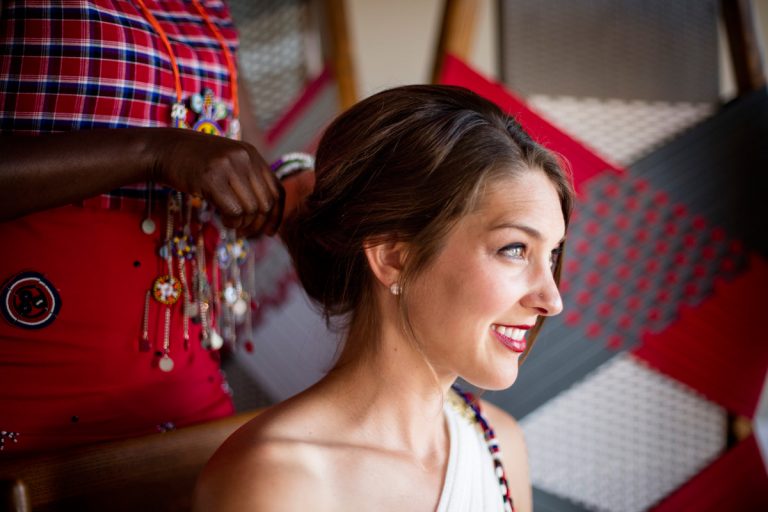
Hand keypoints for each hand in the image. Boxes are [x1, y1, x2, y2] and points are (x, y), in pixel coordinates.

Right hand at [151, 128, 283, 236]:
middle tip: (246, 233)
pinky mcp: (211, 178)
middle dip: (259, 224)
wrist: (164, 149)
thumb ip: (248, 180)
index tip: (270, 232)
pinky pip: (234, 210)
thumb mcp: (229, 164)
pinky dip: (232, 222)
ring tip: (232, 225)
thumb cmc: (196, 163)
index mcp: (252, 154)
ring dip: (243, 224)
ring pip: (251, 209)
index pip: (277, 190)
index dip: (277, 215)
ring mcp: (228, 166)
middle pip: (266, 202)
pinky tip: (224, 220)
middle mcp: (245, 157)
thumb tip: (268, 213)